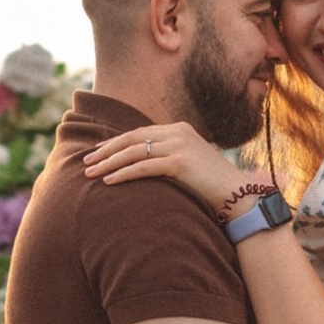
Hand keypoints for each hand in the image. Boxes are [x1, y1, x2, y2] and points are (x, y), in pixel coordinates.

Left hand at [80, 119, 255, 212]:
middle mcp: (178, 132)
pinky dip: (123, 174)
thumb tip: (144, 165)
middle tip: (86, 161)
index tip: (97, 152)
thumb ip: (167, 158)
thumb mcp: (188, 165)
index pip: (139, 132)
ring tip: (90, 173)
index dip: (115, 142)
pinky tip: (108, 181)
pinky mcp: (180, 162)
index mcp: (179, 129)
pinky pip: (144, 167)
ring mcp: (179, 145)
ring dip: (109, 163)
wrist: (237, 193)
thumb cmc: (211, 185)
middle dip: (106, 150)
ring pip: (134, 152)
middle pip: (132, 138)